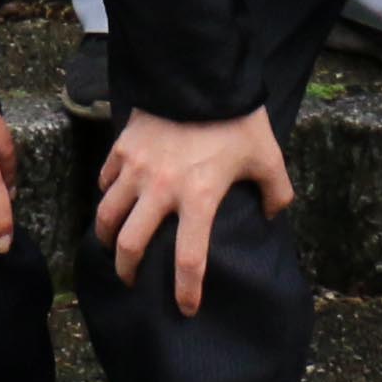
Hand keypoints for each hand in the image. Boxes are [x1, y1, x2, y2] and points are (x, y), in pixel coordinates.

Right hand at [95, 106, 292, 314]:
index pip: (188, 260)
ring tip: (112, 244)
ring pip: (107, 215)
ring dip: (107, 236)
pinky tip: (113, 197)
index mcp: (198, 199)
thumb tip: (272, 212)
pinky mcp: (123, 146)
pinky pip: (105, 179)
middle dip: (127, 271)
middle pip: (130, 245)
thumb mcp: (267, 156)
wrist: (200, 73)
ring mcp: (137, 168)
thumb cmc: (236, 118)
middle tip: (131, 280)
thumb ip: (275, 190)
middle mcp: (161, 190)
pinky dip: (106, 193)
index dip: (185, 292)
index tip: (185, 309)